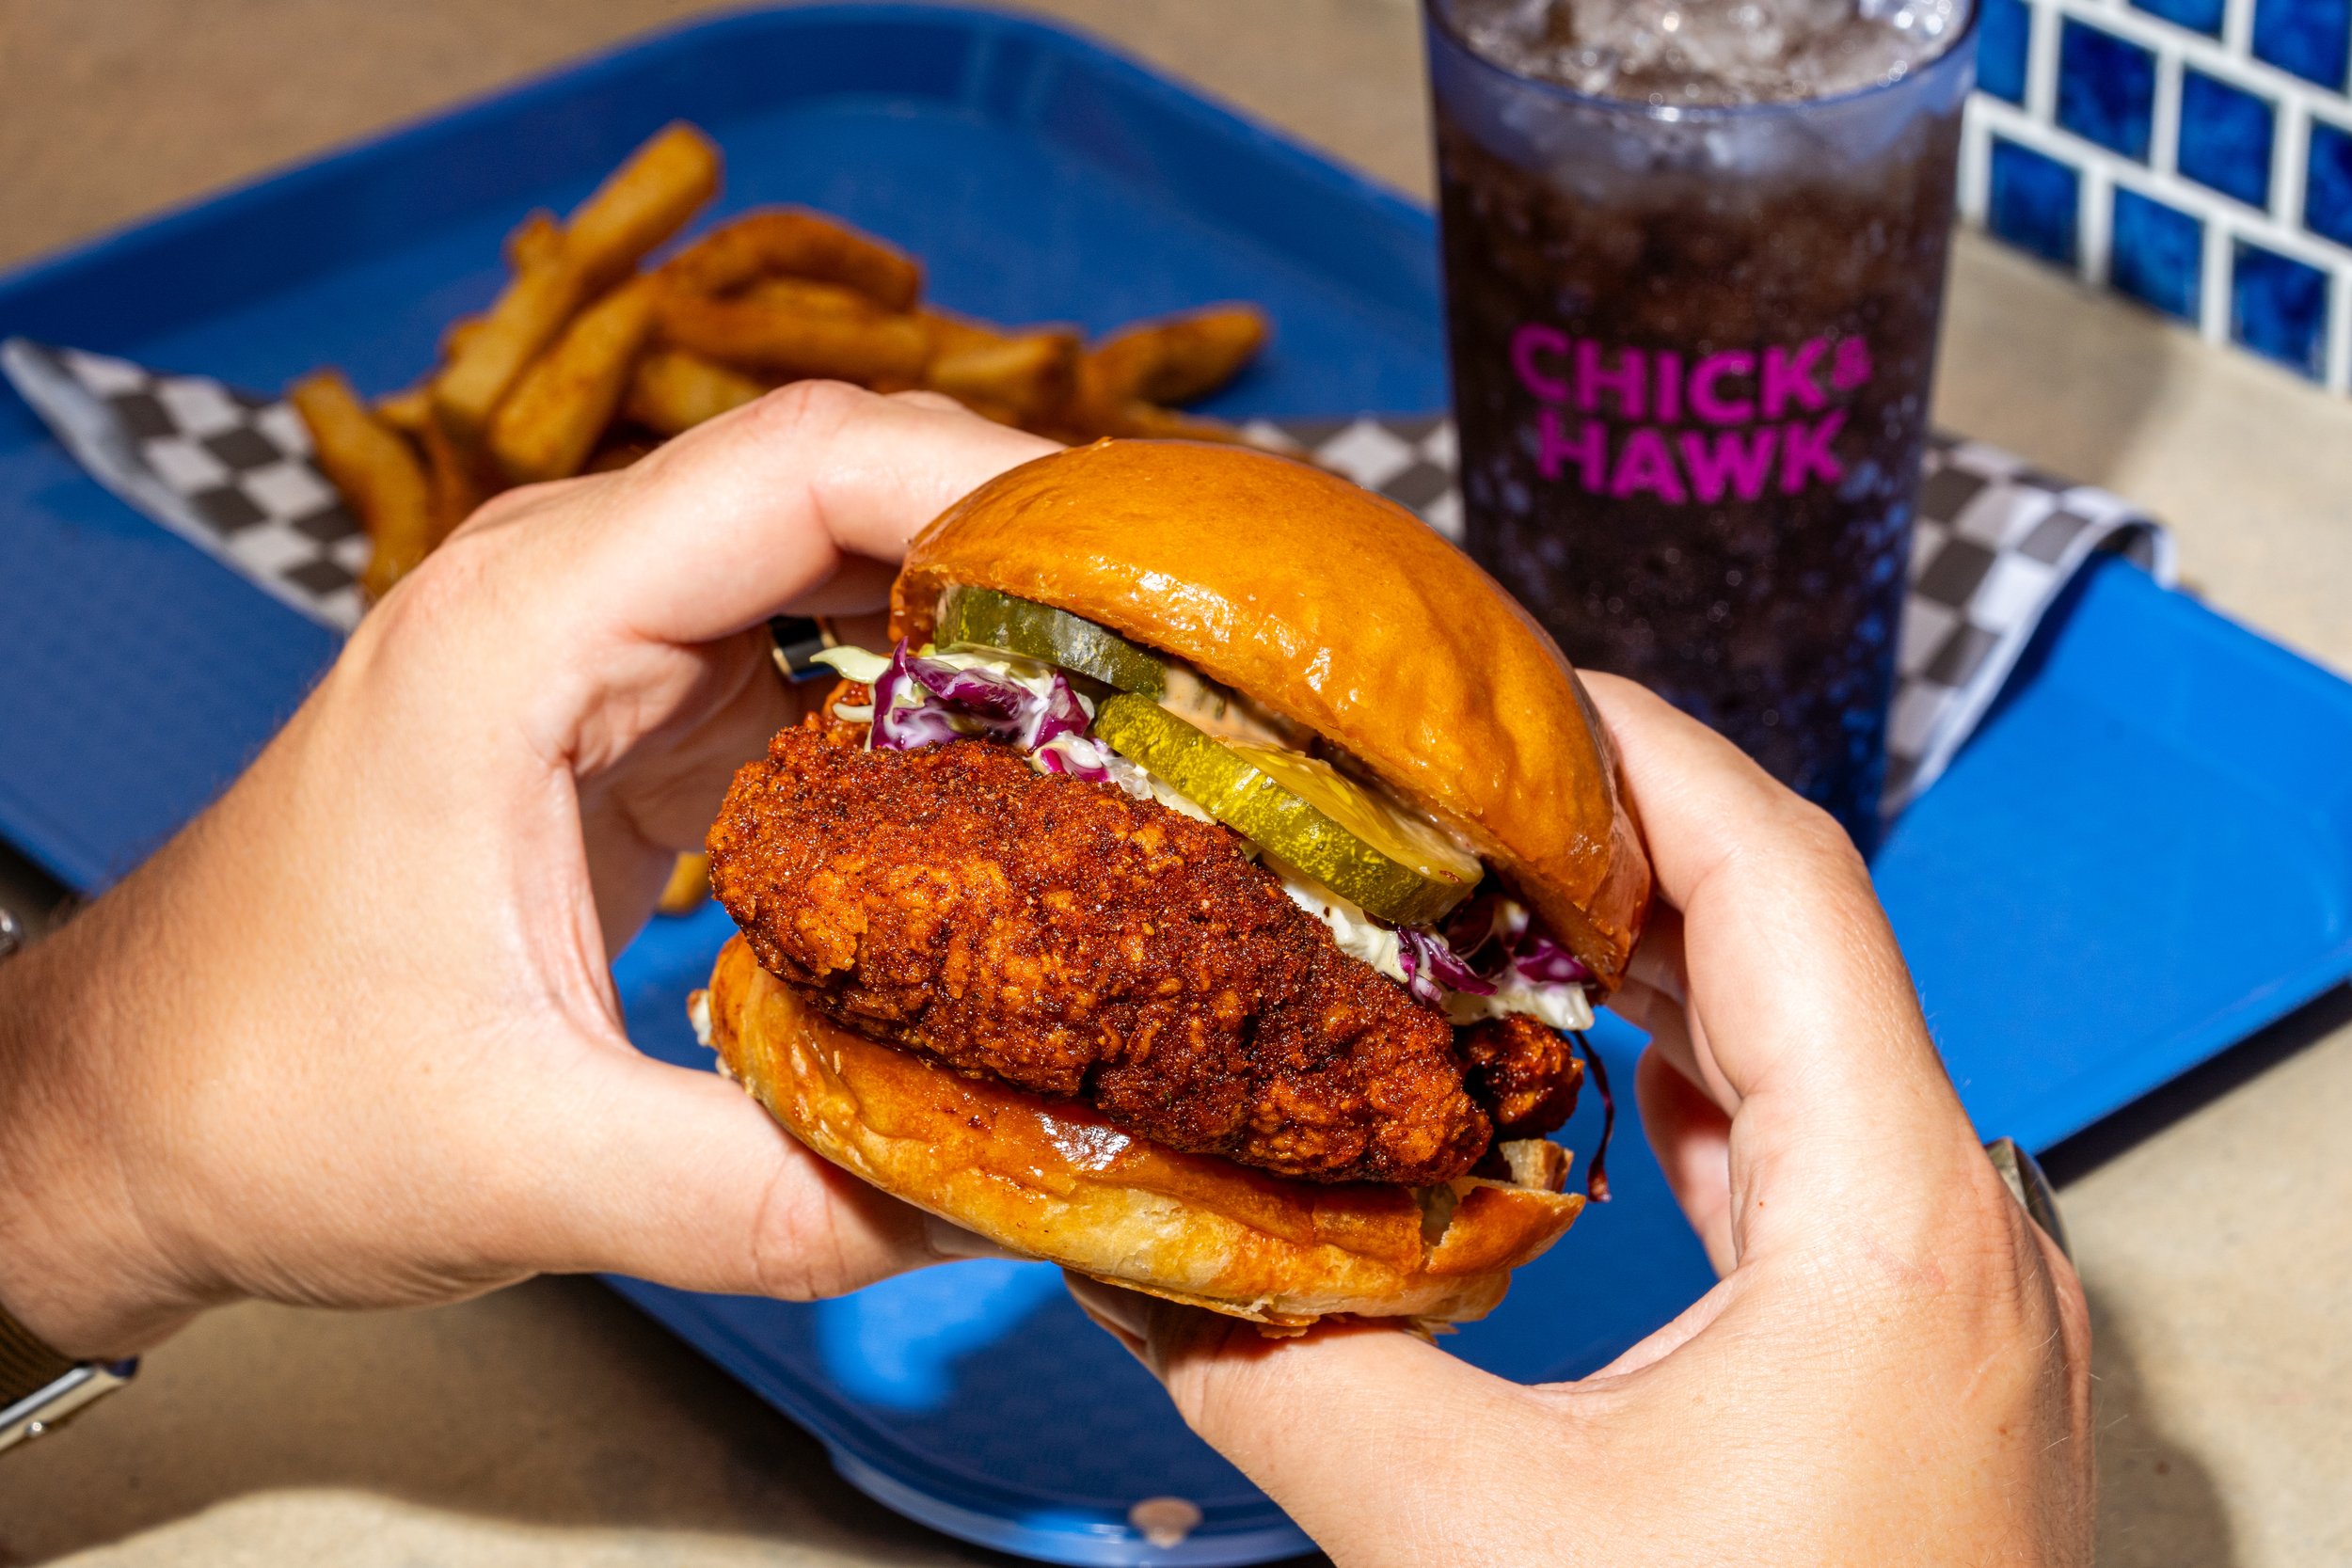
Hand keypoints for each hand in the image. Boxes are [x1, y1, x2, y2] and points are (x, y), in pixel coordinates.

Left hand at [0, 384, 1055, 1356]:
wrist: (129, 1112)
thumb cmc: (257, 1095)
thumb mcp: (519, 1162)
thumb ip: (764, 1192)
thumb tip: (999, 1199)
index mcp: (522, 626)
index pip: (798, 468)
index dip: (994, 494)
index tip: (1154, 586)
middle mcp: (571, 594)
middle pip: (852, 497)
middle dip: (1037, 565)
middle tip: (1203, 672)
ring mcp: (605, 647)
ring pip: (847, 573)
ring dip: (997, 636)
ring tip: (1155, 728)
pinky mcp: (633, 718)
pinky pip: (818, 664)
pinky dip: (934, 710)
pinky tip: (1029, 795)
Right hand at [1072, 674, 2093, 1565]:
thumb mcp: (1474, 1553)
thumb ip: (1284, 1381)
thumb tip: (1118, 1255)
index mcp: (1897, 1229)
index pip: (1782, 882)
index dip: (1634, 753)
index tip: (1491, 686)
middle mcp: (1957, 1235)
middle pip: (1795, 943)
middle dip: (1614, 839)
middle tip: (1439, 773)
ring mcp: (1944, 1304)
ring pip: (1799, 1053)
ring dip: (1644, 966)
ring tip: (1475, 896)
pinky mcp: (1904, 1366)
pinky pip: (1796, 1161)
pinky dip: (1674, 1090)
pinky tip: (1559, 1081)